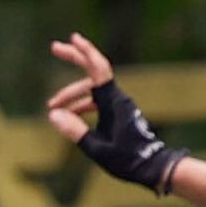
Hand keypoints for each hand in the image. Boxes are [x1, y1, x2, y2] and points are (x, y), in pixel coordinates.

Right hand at [45, 38, 180, 193]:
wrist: (154, 168)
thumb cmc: (128, 160)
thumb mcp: (97, 149)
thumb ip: (74, 131)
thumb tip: (53, 115)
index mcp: (113, 103)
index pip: (98, 70)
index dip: (85, 52)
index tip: (73, 38)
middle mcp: (117, 99)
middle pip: (93, 71)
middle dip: (74, 58)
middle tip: (54, 47)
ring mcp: (118, 105)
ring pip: (91, 89)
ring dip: (71, 95)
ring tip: (51, 106)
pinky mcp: (119, 113)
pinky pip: (96, 101)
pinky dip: (81, 104)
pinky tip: (68, 115)